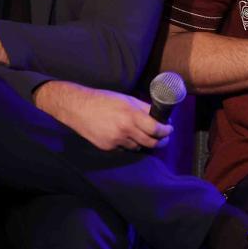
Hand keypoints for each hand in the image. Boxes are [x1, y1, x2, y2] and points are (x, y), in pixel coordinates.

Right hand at [33, 81, 171, 150]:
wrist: (78, 108)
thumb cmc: (104, 100)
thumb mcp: (127, 99)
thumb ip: (143, 108)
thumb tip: (158, 115)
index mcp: (131, 115)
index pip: (156, 129)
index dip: (166, 131)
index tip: (169, 129)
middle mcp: (124, 130)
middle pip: (150, 142)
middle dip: (160, 141)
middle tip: (163, 138)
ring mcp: (115, 140)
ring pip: (137, 147)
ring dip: (143, 142)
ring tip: (143, 135)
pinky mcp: (107, 147)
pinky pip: (124, 149)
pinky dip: (128, 144)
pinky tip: (125, 136)